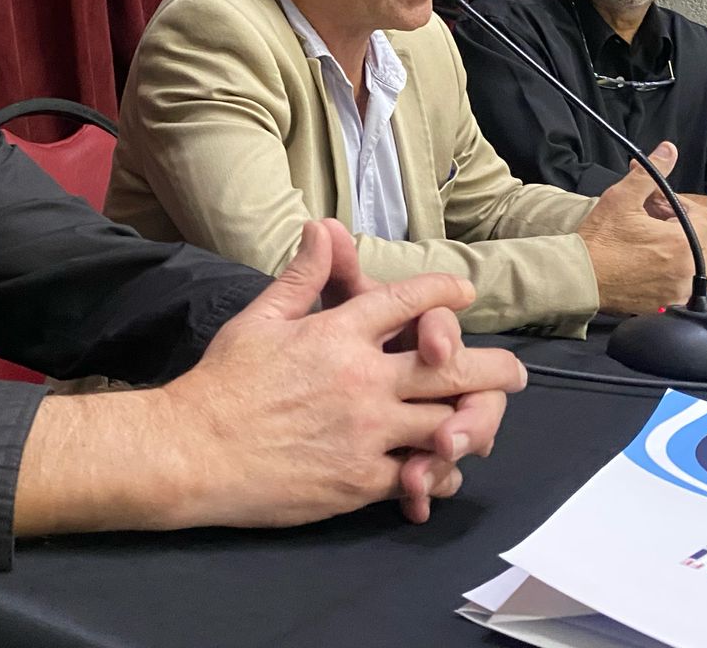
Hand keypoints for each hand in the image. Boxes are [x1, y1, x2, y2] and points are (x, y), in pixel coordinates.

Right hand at [156, 219, 526, 528]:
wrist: (193, 451)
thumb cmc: (223, 383)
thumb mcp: (261, 317)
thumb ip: (303, 276)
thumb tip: (324, 227)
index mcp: (339, 333)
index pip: (409, 301)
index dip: (443, 293)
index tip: (463, 293)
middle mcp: (363, 379)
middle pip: (452, 368)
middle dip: (493, 369)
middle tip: (513, 373)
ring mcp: (367, 432)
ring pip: (448, 425)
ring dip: (473, 424)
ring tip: (485, 424)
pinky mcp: (360, 480)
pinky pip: (421, 477)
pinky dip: (438, 473)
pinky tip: (442, 468)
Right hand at [578, 142, 706, 313]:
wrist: (579, 278)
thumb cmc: (599, 240)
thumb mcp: (622, 197)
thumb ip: (651, 172)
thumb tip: (669, 150)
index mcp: (683, 243)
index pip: (705, 218)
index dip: (684, 206)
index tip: (662, 206)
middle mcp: (688, 271)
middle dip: (689, 227)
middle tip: (659, 222)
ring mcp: (679, 291)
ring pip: (702, 265)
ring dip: (687, 250)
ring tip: (656, 242)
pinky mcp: (669, 305)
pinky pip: (689, 286)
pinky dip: (680, 273)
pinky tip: (655, 264)